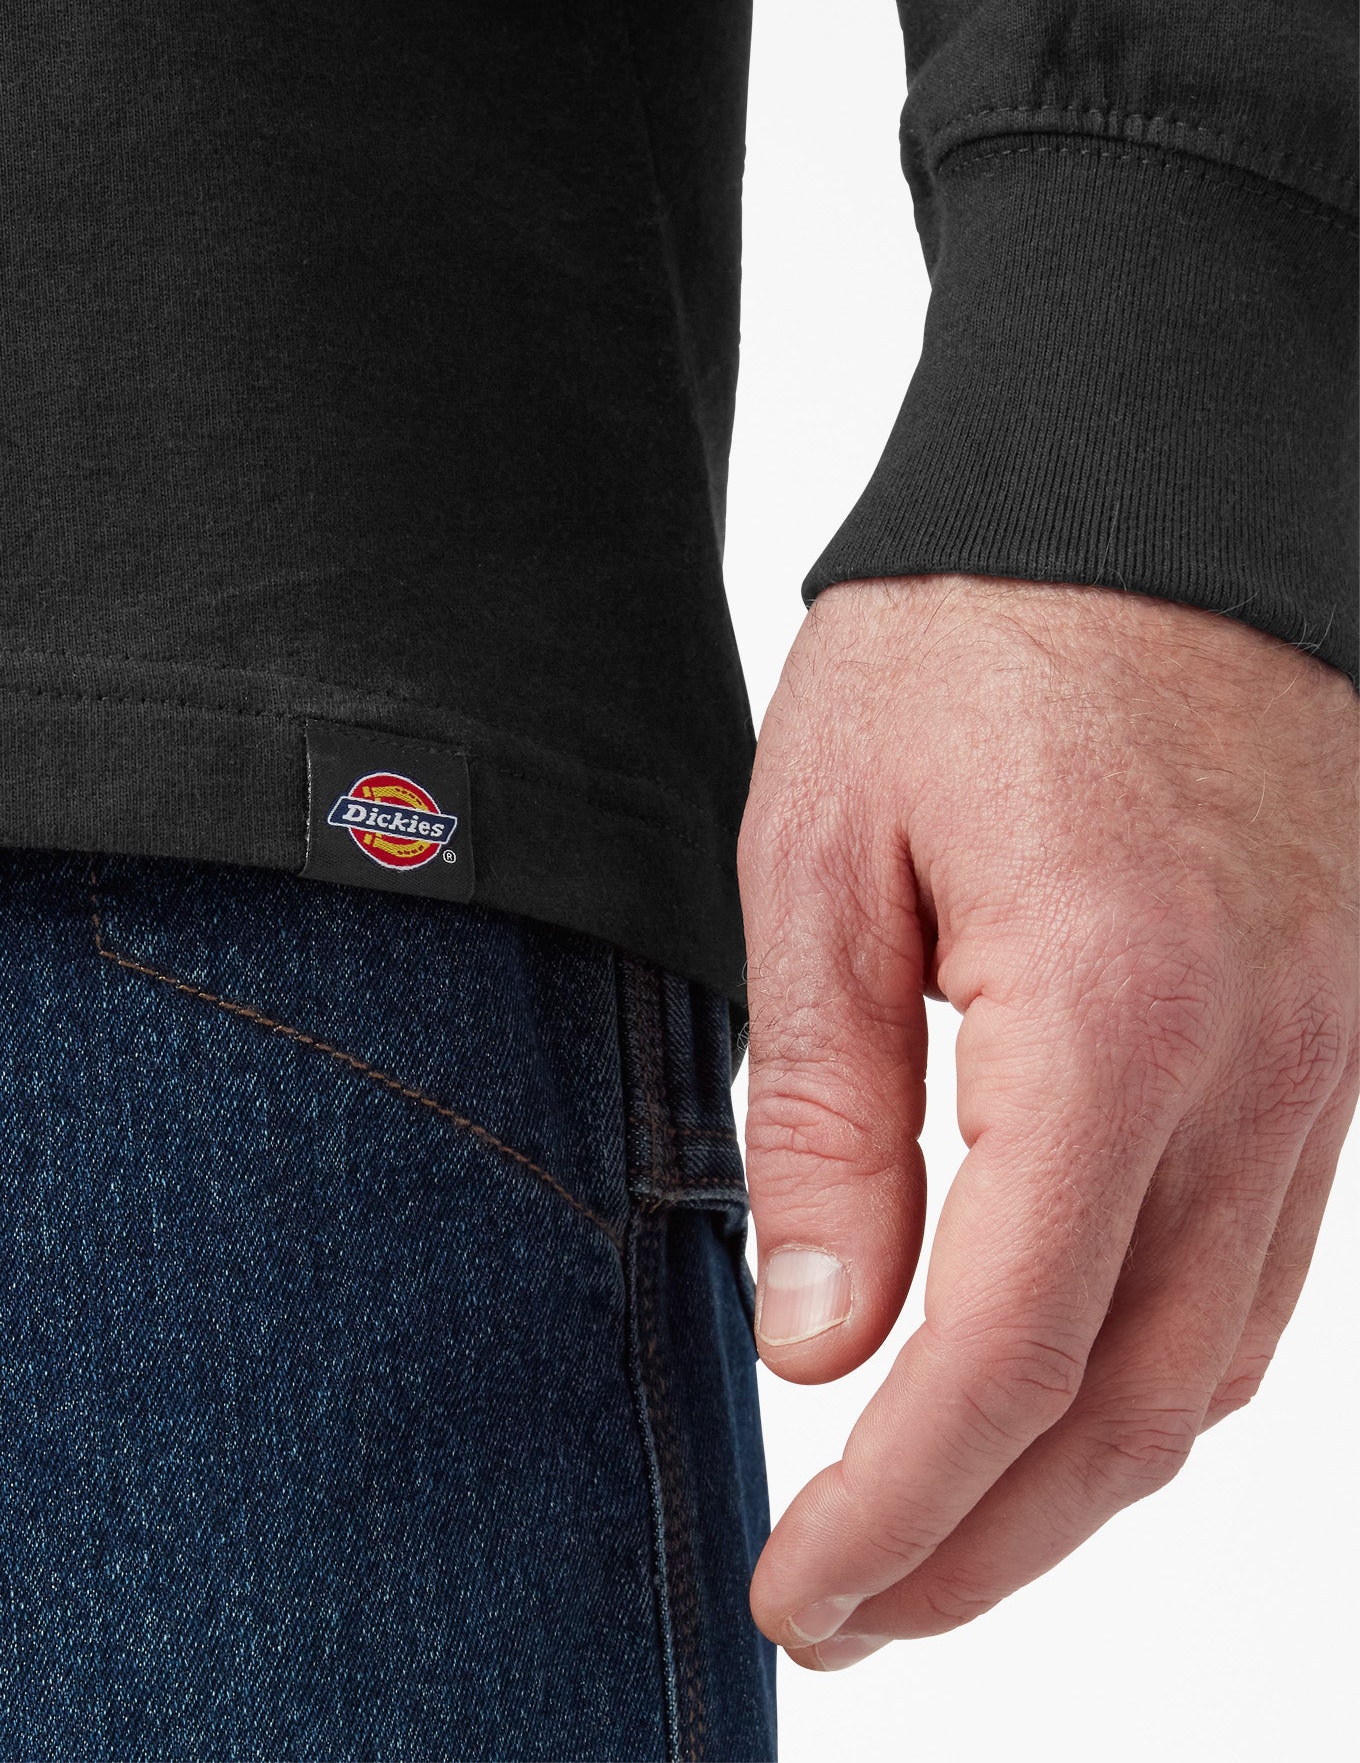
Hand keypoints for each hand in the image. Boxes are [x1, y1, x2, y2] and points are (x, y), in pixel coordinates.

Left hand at [738, 575, 1358, 1670]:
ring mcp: (1325, 1065)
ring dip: (1070, 1481)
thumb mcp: (821, 858)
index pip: (1000, 1354)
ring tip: (935, 1535)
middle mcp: (1258, 1072)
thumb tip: (825, 1345)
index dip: (896, 1511)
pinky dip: (1149, 1371)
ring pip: (1211, 1365)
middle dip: (985, 1546)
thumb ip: (823, 1112)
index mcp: (1106, 1016)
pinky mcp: (1334, 1041)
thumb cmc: (960, 648)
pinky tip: (1054, 1391)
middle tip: (853, 1609)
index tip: (803, 1592)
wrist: (1140, 501)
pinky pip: (1259, 1270)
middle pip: (1126, 1406)